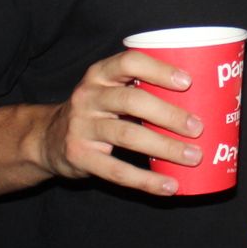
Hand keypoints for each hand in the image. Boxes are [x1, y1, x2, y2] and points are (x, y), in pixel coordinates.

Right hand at [40, 50, 199, 194]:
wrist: (48, 139)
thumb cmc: (96, 111)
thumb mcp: (108, 90)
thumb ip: (140, 88)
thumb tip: (199, 99)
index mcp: (100, 74)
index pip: (129, 62)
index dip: (159, 70)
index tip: (187, 82)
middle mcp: (88, 96)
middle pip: (132, 100)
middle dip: (169, 114)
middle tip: (198, 127)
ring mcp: (81, 126)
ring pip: (127, 135)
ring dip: (165, 147)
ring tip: (193, 157)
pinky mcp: (79, 156)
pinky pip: (117, 171)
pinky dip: (147, 180)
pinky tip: (170, 185)